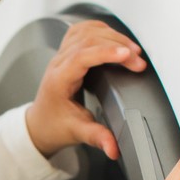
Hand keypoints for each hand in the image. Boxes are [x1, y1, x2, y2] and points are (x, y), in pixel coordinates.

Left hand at [22, 20, 143, 157]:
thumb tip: (114, 148)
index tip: (127, 55)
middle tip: (138, 62)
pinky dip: (101, 31)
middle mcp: (58, 63)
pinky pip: (81, 31)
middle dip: (117, 46)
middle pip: (87, 41)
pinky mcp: (67, 52)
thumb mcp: (76, 133)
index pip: (80, 57)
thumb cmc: (55, 125)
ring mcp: (61, 55)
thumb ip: (96, 138)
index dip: (104, 53)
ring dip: (111, 36)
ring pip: (85, 32)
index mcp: (59, 80)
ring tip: (132, 50)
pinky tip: (114, 38)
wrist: (40, 123)